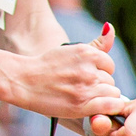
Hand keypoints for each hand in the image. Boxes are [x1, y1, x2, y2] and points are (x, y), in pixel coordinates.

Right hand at [9, 33, 127, 120]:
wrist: (23, 81)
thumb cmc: (47, 66)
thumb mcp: (72, 49)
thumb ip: (97, 44)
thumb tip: (111, 26)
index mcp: (87, 53)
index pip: (109, 66)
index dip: (100, 73)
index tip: (87, 77)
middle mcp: (88, 69)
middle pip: (110, 81)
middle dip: (100, 86)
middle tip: (82, 89)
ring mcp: (86, 87)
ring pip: (112, 93)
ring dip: (102, 98)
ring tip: (85, 98)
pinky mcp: (81, 104)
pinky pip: (110, 106)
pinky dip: (110, 109)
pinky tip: (99, 109)